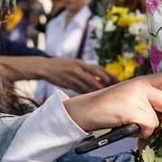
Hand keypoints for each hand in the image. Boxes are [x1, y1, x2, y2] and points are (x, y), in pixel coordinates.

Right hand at [0, 56, 114, 92]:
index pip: (98, 69)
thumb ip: (86, 70)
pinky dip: (87, 93)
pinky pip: (80, 90)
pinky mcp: (67, 84)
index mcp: (81, 63)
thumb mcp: (74, 64)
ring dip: (98, 90)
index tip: (116, 80)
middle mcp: (78, 69)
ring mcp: (72, 77)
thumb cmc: (62, 65)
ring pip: (88, 85)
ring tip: (107, 95)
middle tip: (115, 89)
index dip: (108, 75)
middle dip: (106, 84)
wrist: (45, 67)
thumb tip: (100, 77)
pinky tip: (93, 98)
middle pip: (95, 78)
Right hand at [63, 73, 161, 138]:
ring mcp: (136, 97)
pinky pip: (148, 126)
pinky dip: (142, 133)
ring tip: (137, 127)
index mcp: (143, 80)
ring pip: (160, 118)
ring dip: (152, 128)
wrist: (85, 110)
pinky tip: (130, 129)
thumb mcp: (130, 96)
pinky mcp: (131, 110)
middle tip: (159, 125)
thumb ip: (148, 99)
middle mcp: (141, 85)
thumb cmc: (108, 108)